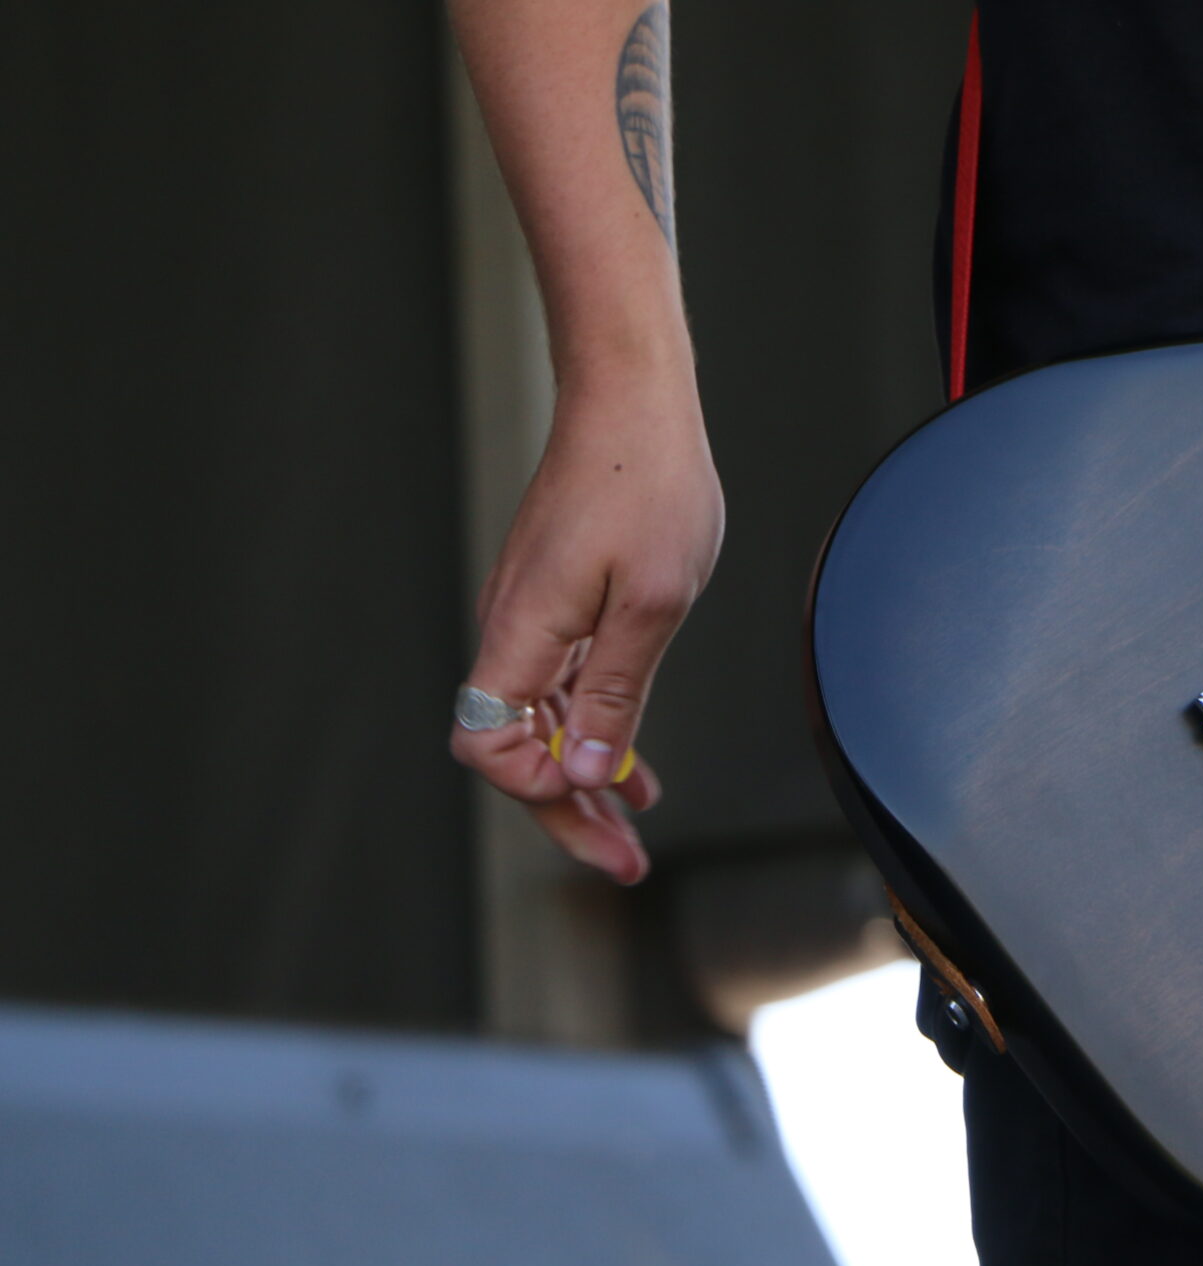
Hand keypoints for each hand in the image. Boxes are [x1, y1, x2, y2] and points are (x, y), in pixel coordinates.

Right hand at [448, 372, 724, 882]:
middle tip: (627, 865)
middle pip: (517, 750)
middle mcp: (512, 631)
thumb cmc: (648, 487)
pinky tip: (633, 767)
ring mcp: (532, 617)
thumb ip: (616, 690)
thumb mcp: (651, 603)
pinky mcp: (555, 601)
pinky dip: (595, 731)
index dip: (536, 788)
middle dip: (568, 812)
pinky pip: (563, 687)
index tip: (599, 802)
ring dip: (585, 779)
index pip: (489, 746)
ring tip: (634, 829)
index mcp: (522, 634)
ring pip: (542, 723)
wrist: (633, 401)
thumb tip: (587, 772)